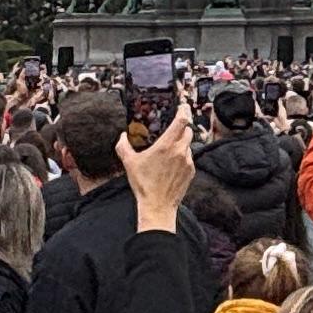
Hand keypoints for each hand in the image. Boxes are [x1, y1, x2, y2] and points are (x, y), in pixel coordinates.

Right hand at [122, 96, 197, 227]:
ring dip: (182, 142)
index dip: (184, 110)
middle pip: (188, 130)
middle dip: (182, 126)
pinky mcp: (191, 172)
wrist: (158, 206)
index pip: (182, 121)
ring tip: (169, 149)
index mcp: (167, 145)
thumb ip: (123, 146)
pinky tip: (172, 164)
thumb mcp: (129, 163)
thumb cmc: (144, 185)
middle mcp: (180, 151)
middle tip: (174, 126)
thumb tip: (122, 137)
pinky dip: (183, 156)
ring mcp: (187, 162)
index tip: (183, 106)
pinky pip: (189, 158)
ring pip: (189, 144)